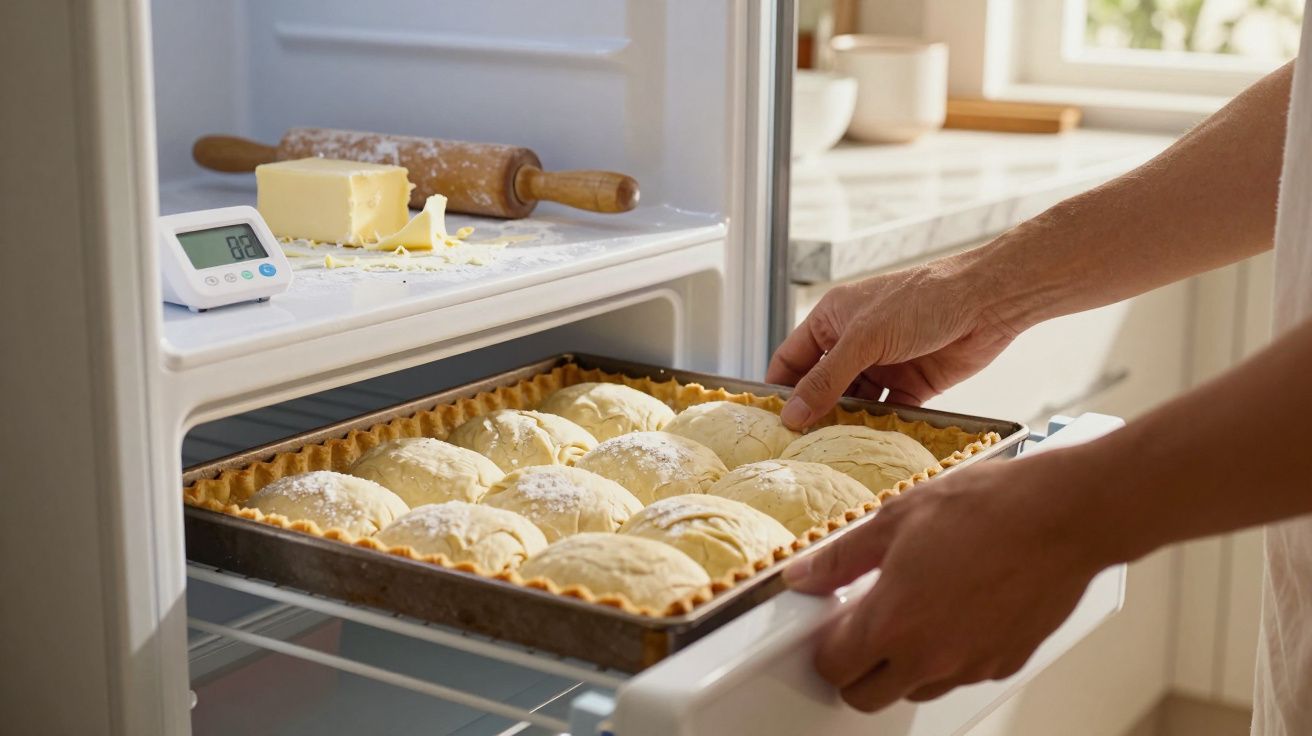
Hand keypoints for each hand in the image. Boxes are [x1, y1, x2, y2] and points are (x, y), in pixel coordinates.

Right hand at [767, 261, 1019, 428]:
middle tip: (798, 447)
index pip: (792, 358)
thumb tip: (792, 415)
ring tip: (832, 451)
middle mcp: (855, 342)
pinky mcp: (912, 385)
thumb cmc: (921, 301)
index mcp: (833, 319)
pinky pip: (886, 413)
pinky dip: (879, 428)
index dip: (780, 388)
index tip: (770, 422)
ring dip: (846, 424)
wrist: (987, 303)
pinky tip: (870, 446)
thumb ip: (826, 379)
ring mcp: (883, 365)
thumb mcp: (864, 339)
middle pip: (822, 385)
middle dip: (813, 412)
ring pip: (854, 403)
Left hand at [783, 456, 1105, 711]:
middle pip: (868, 697)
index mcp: (893, 622)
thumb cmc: (988, 509)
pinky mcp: (1006, 662)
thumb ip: (841, 557)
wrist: (1062, 514)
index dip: (825, 646)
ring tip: (913, 612)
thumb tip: (806, 574)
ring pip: (917, 690)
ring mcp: (971, 665)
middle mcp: (931, 657)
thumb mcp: (896, 518)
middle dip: (856, 669)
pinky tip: (955, 610)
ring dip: (904, 664)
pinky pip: (962, 673)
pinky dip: (950, 654)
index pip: (834, 667)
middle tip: (861, 629)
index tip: (832, 624)